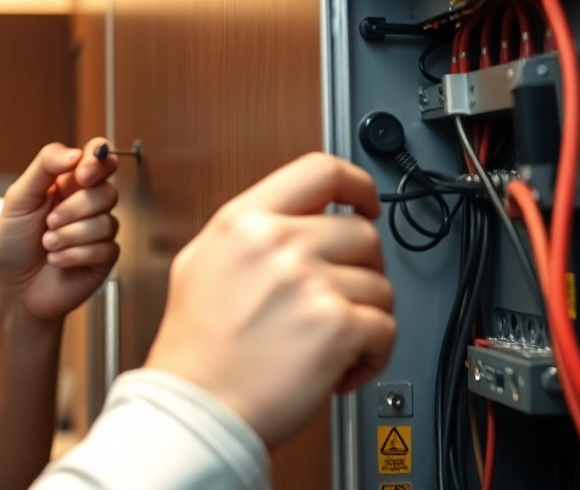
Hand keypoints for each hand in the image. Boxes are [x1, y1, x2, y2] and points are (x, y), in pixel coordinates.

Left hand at [0, 140, 119, 324]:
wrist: (15, 288)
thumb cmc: (14, 242)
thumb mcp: (19, 198)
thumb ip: (45, 167)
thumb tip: (76, 153)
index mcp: (68, 182)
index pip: (99, 156)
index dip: (99, 161)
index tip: (82, 175)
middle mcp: (88, 203)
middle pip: (106, 191)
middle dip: (75, 208)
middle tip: (49, 221)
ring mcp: (99, 231)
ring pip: (106, 222)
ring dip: (70, 236)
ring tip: (47, 244)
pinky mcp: (104, 258)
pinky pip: (104, 249)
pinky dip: (73, 255)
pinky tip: (56, 260)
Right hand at [145, 153, 394, 446]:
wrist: (194, 407)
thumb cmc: (193, 351)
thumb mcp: (200, 265)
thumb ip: (246, 236)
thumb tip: (290, 223)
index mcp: (242, 222)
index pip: (318, 171)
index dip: (355, 185)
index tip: (365, 205)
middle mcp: (276, 243)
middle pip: (362, 234)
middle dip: (361, 272)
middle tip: (340, 299)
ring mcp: (308, 282)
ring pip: (380, 286)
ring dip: (365, 319)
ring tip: (330, 343)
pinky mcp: (336, 325)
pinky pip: (385, 329)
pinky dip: (372, 355)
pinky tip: (339, 367)